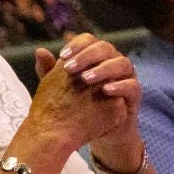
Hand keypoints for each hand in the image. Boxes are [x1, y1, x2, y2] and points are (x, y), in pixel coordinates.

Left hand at [25, 36, 141, 160]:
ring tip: (85, 79)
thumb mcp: (61, 89)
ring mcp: (126, 77)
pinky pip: (133, 86)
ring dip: (103, 69)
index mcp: (96, 57)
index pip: (90, 41)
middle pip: (105, 48)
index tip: (62, 56)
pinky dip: (120, 86)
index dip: (77, 45)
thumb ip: (50, 72)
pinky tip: (105, 90)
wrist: (98, 132)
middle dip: (87, 56)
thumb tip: (39, 51)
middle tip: (69, 68)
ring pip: (122, 63)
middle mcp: (113, 62)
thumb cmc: (78, 106)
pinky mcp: (134, 96)